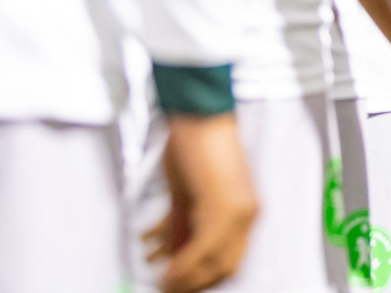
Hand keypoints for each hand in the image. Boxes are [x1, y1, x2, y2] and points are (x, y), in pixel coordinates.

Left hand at [144, 112, 257, 292]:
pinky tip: (148, 241)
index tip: (171, 286)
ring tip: (150, 264)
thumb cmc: (209, 148)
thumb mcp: (215, 202)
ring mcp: (209, 204)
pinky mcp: (189, 194)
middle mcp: (229, 212)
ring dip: (170, 258)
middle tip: (163, 285)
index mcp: (242, 216)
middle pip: (209, 259)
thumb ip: (203, 240)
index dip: (197, 280)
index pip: (223, 264)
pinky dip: (163, 237)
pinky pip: (178, 225)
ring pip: (190, 244)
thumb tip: (182, 270)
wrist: (195, 114)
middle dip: (187, 276)